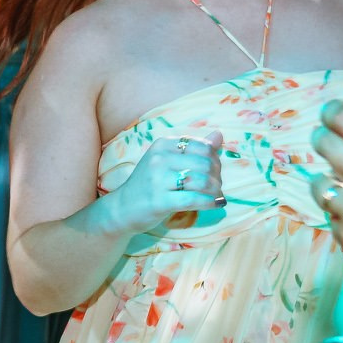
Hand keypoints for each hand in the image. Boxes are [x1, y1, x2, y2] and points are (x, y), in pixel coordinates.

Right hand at [97, 132, 225, 234]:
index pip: (203, 146)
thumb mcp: (168, 161)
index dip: (215, 160)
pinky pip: (193, 199)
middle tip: (216, 187)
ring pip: (201, 181)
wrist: (123, 208)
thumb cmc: (149, 184)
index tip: (214, 172)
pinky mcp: (159, 201)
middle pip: (205, 164)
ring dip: (215, 190)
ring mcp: (157, 180)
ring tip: (216, 196)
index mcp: (162, 145)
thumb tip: (219, 135)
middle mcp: (159, 159)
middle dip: (217, 177)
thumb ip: (194, 148)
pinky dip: (210, 202)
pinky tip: (216, 205)